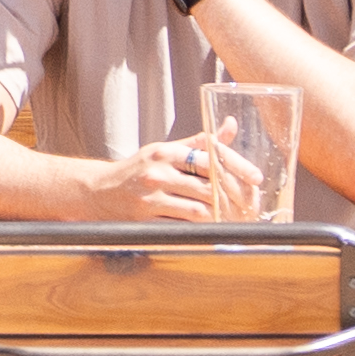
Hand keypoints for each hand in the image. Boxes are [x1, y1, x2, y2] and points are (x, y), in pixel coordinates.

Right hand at [97, 133, 254, 225]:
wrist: (97, 192)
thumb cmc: (137, 170)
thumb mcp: (165, 151)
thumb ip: (198, 142)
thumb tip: (230, 125)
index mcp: (165, 152)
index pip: (209, 157)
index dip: (237, 168)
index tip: (257, 178)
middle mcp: (157, 172)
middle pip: (207, 187)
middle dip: (235, 199)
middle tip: (252, 206)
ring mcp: (150, 198)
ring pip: (198, 210)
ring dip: (222, 218)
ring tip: (237, 219)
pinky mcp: (145, 220)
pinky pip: (181, 227)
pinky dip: (201, 230)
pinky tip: (213, 230)